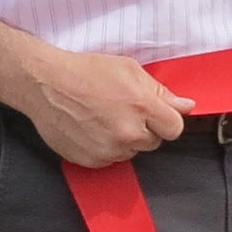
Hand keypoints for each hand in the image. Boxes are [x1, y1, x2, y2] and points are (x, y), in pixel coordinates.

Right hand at [22, 45, 196, 165]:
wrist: (45, 84)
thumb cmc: (85, 72)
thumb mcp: (129, 70)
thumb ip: (160, 91)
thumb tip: (186, 106)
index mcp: (142, 107)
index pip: (175, 128)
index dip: (167, 119)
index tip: (157, 114)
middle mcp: (128, 133)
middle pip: (154, 141)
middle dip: (145, 128)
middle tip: (123, 110)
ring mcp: (109, 150)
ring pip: (132, 152)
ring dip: (125, 139)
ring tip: (104, 117)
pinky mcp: (92, 161)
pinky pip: (110, 160)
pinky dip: (106, 148)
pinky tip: (93, 128)